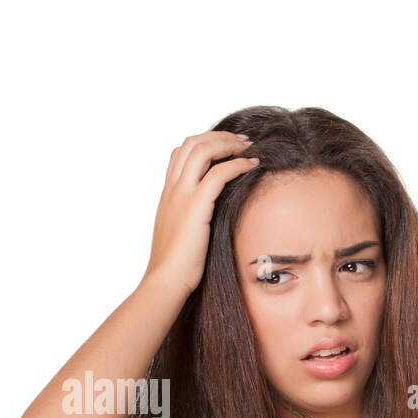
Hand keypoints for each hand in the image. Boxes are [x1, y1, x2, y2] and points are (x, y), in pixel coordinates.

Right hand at [143, 130, 257, 295]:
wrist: (165, 281)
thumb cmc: (175, 266)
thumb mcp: (179, 234)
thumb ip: (188, 218)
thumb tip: (207, 217)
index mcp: (167, 195)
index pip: (180, 153)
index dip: (204, 143)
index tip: (226, 148)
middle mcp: (171, 190)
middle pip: (191, 143)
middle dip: (219, 136)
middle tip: (242, 141)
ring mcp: (181, 196)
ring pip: (202, 150)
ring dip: (228, 144)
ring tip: (249, 148)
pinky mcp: (195, 206)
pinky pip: (218, 173)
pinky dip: (238, 164)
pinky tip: (252, 166)